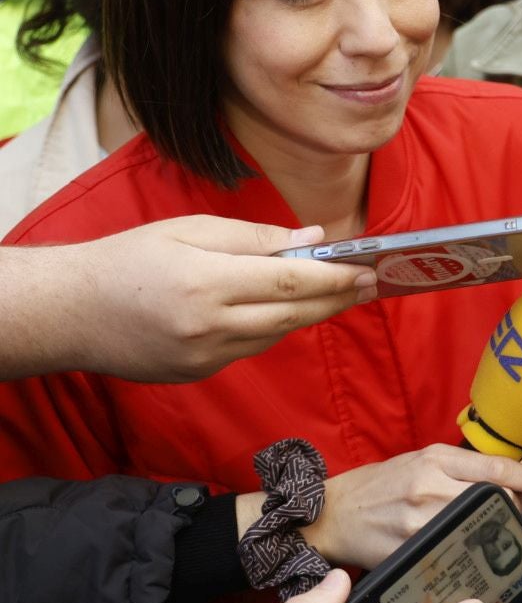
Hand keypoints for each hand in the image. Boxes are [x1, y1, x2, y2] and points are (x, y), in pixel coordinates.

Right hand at [5, 217, 376, 381]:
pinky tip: (286, 310)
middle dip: (338, 299)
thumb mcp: (190, 229)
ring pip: (277, 334)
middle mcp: (209, 325)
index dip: (336, 277)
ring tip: (339, 293)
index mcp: (207, 282)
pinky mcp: (198, 373)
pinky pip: (251, 347)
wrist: (71, 312)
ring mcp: (204, 356)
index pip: (291, 282)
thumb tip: (313, 241)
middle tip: (371, 284)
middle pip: (294, 314)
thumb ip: (256, 237)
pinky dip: (273, 327)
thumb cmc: (129, 259)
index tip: (367, 269)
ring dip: (311, 314)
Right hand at [303, 444, 521, 568]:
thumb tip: (510, 477)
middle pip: (496, 502)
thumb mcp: (422, 460)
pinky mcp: (411, 552)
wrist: (334, 513)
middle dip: (512, 509)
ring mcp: (420, 523)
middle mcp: (430, 488)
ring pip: (480, 531)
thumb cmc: (381, 484)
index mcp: (435, 460)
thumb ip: (463, 467)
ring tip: (487, 533)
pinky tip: (466, 552)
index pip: (496, 469)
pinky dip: (468, 556)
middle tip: (509, 514)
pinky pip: (455, 556)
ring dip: (493, 534)